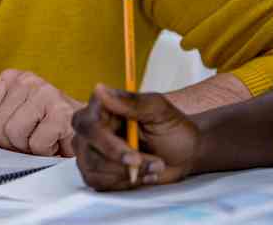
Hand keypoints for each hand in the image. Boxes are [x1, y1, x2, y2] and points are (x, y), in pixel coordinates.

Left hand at [0, 69, 82, 158]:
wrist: (88, 124)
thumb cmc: (47, 124)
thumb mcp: (15, 121)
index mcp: (10, 79)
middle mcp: (26, 80)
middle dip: (12, 143)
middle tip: (30, 139)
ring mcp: (45, 92)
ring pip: (15, 135)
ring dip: (29, 147)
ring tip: (43, 138)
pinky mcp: (61, 111)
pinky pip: (37, 143)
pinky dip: (45, 150)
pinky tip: (56, 141)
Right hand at [72, 84, 198, 190]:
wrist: (184, 153)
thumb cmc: (172, 128)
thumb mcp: (159, 110)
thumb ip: (131, 101)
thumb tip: (100, 89)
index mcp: (102, 106)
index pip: (89, 124)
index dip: (108, 144)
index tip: (134, 157)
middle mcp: (91, 127)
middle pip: (87, 148)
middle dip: (120, 162)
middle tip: (155, 164)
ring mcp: (91, 149)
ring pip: (93, 167)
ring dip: (129, 173)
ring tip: (155, 165)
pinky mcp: (96, 170)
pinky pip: (98, 182)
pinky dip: (124, 183)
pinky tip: (142, 175)